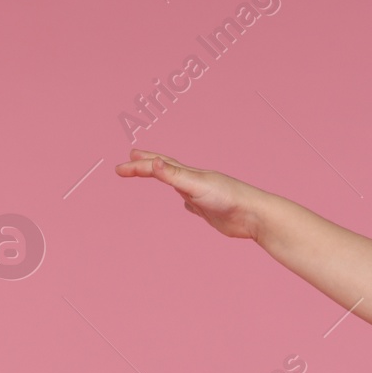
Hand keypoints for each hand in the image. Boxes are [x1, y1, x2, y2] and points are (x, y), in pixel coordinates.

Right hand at [114, 149, 265, 239]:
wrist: (254, 216)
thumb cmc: (228, 198)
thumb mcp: (196, 185)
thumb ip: (174, 175)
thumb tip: (152, 162)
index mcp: (189, 174)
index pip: (157, 166)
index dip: (137, 167)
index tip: (118, 170)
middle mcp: (194, 182)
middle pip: (167, 169)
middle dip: (147, 163)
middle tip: (132, 156)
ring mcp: (202, 196)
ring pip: (178, 185)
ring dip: (165, 178)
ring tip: (156, 174)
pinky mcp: (211, 212)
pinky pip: (192, 204)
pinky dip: (185, 201)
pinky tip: (186, 204)